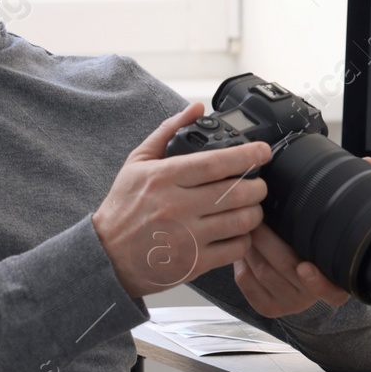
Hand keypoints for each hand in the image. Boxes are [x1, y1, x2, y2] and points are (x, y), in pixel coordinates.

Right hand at [92, 103, 270, 298]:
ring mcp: (186, 237)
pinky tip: (239, 232)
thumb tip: (196, 107)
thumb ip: (168, 131)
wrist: (107, 256)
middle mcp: (176, 206)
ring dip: (255, 212)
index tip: (263, 151)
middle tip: (258, 183)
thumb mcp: (138, 162)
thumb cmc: (123, 207)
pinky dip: (245, 239)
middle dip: (258, 186)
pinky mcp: (193, 263)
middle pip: (236, 192)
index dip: (247, 155)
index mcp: (164, 178)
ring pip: (241, 221)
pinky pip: (234, 249)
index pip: (215, 163)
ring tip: (251, 207)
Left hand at [232, 156, 370, 316]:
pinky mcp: (265, 305)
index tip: (306, 267)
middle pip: (287, 271)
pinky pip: (247, 282)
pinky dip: (243, 261)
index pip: (333, 292)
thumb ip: (354, 195)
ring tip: (248, 223)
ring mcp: (287, 303)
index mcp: (335, 282)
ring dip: (254, 246)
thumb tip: (370, 164)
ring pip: (263, 273)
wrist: (303, 282)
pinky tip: (244, 243)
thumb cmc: (320, 247)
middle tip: (258, 217)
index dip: (319, 281)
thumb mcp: (337, 224)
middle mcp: (311, 297)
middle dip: (270, 242)